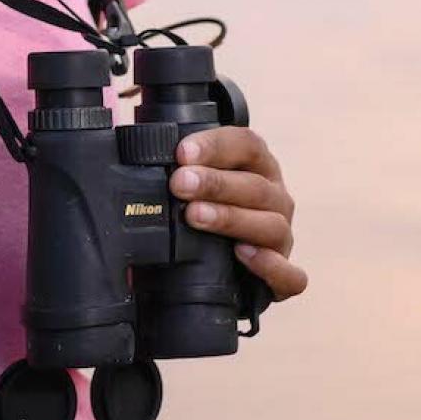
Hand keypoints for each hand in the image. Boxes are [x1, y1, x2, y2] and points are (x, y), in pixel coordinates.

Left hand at [171, 125, 304, 300]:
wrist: (207, 272)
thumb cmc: (199, 218)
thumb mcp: (187, 188)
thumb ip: (171, 169)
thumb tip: (130, 143)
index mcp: (256, 168)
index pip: (246, 144)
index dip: (215, 146)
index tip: (181, 153)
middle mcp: (274, 198)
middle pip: (256, 185)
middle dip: (215, 183)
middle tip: (180, 184)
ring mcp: (281, 238)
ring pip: (271, 225)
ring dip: (232, 218)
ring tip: (197, 216)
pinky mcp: (284, 276)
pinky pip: (291, 275)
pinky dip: (271, 266)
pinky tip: (243, 255)